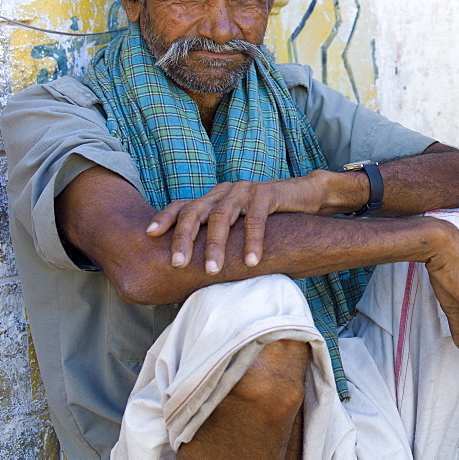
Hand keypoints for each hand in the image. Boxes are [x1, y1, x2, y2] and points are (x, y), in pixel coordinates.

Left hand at [146, 170, 349, 272]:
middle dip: (184, 239)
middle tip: (177, 264)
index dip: (165, 218)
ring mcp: (245, 190)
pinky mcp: (267, 193)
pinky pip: (255, 219)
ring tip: (212, 271)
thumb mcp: (238, 225)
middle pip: (196, 212)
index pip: (182, 205)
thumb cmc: (269, 217)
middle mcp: (225, 191)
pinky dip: (252, 242)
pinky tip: (252, 262)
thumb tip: (195, 270)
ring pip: (222, 216)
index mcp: (214, 197)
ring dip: (215, 245)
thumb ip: (220, 236)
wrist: (305, 196)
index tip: (149, 235)